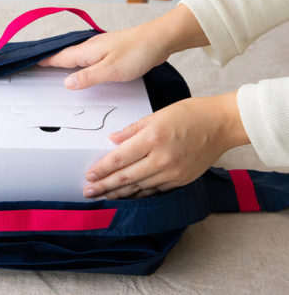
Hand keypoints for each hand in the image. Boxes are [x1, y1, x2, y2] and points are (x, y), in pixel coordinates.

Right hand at [38, 5, 208, 88]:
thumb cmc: (137, 51)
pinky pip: (88, 57)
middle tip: (36, 67)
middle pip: (64, 56)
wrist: (159, 39)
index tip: (29, 63)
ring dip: (63, 62)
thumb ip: (87, 77)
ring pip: (76, 56)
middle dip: (50, 61)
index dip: (44, 61)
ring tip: (53, 69)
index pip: (59, 58)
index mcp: (87, 51)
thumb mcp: (110, 70)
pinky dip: (79, 63)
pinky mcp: (110, 50)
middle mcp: (90, 47)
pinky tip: (82, 67)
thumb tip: (67, 83)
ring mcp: (100, 48)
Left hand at [83, 92, 249, 198]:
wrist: (221, 125)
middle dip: (104, 186)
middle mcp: (161, 159)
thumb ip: (132, 129)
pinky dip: (139, 194)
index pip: (120, 159)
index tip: (89, 175)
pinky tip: (128, 196)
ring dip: (119, 193)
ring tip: (104, 196)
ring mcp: (172, 173)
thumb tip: (113, 140)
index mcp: (152, 138)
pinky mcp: (180, 180)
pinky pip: (154, 190)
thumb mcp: (156, 115)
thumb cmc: (190, 114)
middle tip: (89, 192)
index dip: (102, 169)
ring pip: (139, 187)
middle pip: (126, 177)